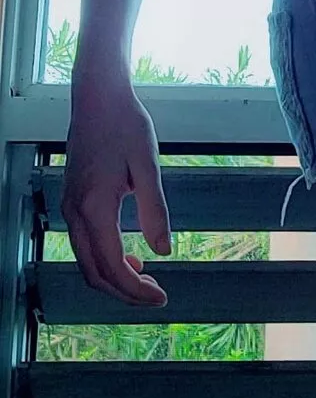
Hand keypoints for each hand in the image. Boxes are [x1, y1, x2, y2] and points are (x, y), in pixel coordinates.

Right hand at [62, 74, 170, 305]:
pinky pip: (83, 244)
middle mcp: (75, 213)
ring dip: (113, 277)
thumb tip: (164, 251)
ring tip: (146, 280)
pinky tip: (129, 255)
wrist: (98, 98)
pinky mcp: (73, 200)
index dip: (136, 291)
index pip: (113, 267)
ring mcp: (70, 207)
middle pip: (94, 273)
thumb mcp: (148, 166)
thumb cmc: (126, 125)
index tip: (161, 299)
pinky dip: (104, 259)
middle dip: (124, 292)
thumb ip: (155, 210)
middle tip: (156, 295)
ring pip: (86, 261)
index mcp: (95, 208)